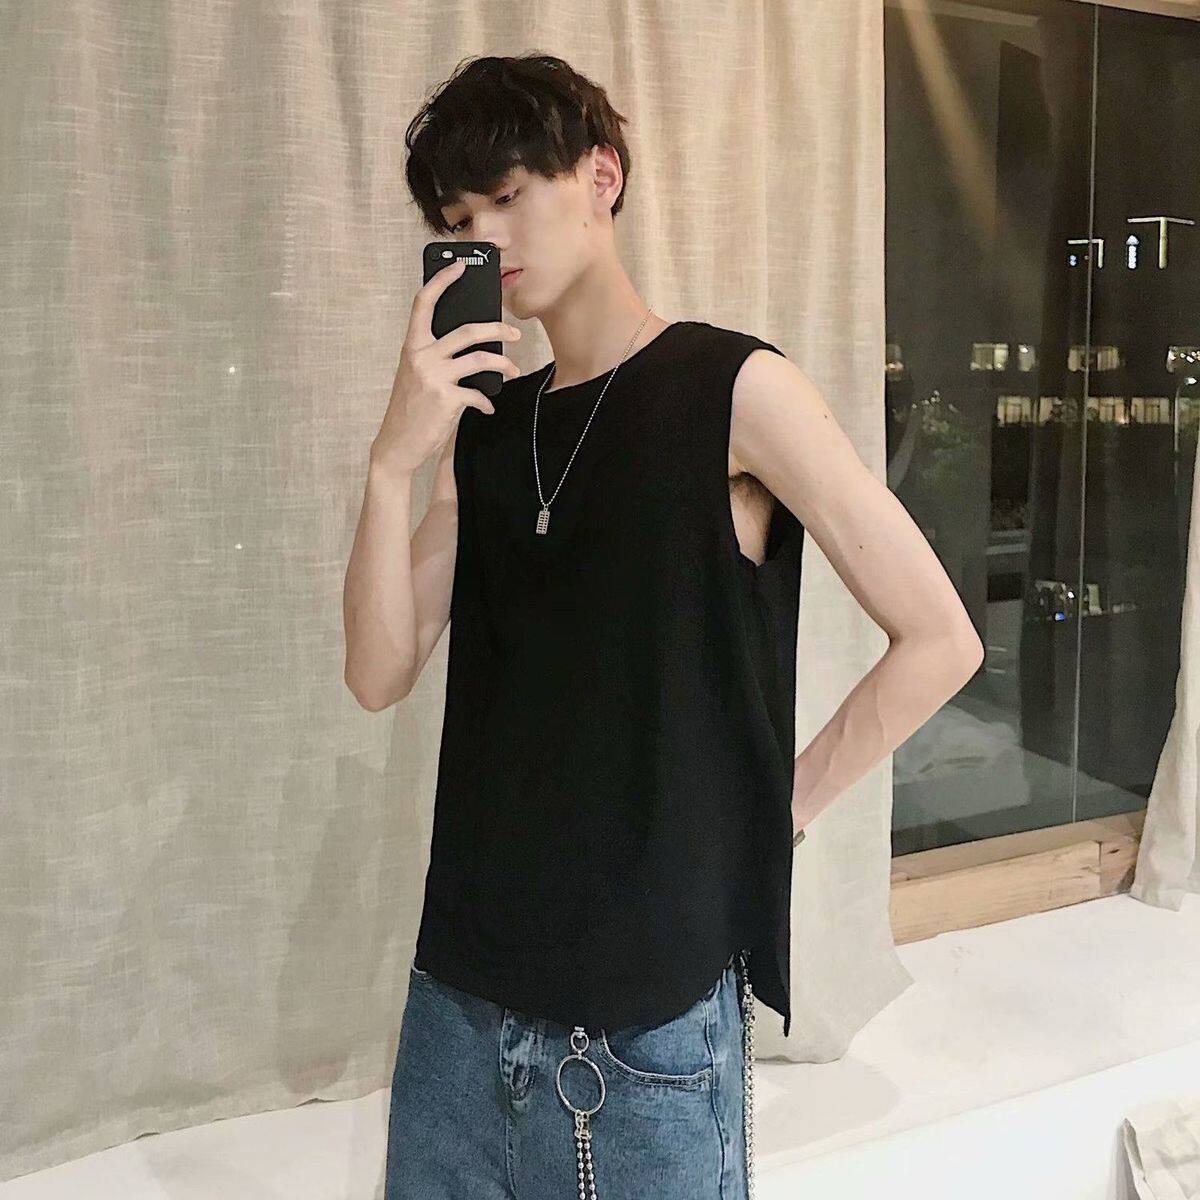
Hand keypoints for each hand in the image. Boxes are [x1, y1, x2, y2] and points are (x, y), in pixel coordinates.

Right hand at [370, 259, 522, 476]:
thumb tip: (473, 347)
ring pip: (480, 359)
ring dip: (503, 364)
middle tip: (514, 333)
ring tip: (512, 370)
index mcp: (412, 346)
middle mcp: (421, 357)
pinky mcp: (446, 400)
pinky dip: (486, 402)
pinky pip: (478, 395)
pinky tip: (487, 407)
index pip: (423, 303)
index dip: (442, 281)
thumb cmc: (410, 408)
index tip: (460, 266)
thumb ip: (437, 357)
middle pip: (466, 331)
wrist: (397, 444)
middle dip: (496, 329)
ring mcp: (434, 378)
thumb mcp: (416, 375)